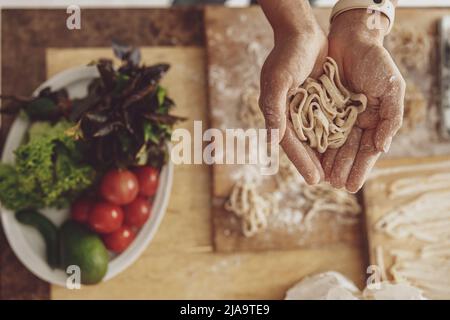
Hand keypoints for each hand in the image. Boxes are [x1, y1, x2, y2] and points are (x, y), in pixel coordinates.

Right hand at [259, 20, 327, 183]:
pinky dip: (333, 137)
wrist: (302, 33)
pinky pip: (327, 123)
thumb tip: (273, 142)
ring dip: (325, 155)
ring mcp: (305, 109)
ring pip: (316, 138)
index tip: (314, 180)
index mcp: (277, 113)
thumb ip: (275, 110)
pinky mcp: (319, 102)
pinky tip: (344, 149)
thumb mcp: (278, 81)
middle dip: (313, 164)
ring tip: (337, 173)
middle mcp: (290, 115)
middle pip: (303, 145)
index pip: (290, 143)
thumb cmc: (287, 56)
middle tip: (327, 183)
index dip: (302, 161)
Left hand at [323, 10, 404, 191]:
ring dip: (326, 161)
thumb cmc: (375, 62)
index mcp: (372, 121)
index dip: (359, 168)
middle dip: (341, 168)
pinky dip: (312, 142)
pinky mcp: (318, 107)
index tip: (352, 186)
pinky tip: (309, 156)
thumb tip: (382, 147)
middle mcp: (353, 122)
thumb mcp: (391, 88)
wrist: (351, 39)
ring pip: (330, 143)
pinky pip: (314, 128)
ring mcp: (335, 116)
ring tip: (321, 178)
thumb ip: (391, 117)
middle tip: (334, 185)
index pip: (366, 151)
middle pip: (347, 151)